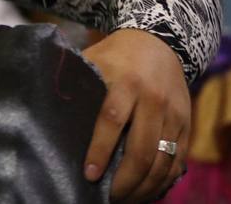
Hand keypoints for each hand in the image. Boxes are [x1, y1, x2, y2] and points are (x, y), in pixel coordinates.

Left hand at [82, 29, 190, 201]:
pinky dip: (164, 181)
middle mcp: (153, 99)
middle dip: (125, 179)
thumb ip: (75, 83)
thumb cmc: (115, 56)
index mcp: (126, 81)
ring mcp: (174, 113)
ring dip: (145, 186)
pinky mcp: (187, 124)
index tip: (89, 174)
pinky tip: (147, 192)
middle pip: (142, 148)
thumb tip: (43, 109)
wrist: (159, 43)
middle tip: (108, 198)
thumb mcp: (93, 60)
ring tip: (125, 199)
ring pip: (163, 160)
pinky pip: (178, 160)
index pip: (112, 119)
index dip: (100, 150)